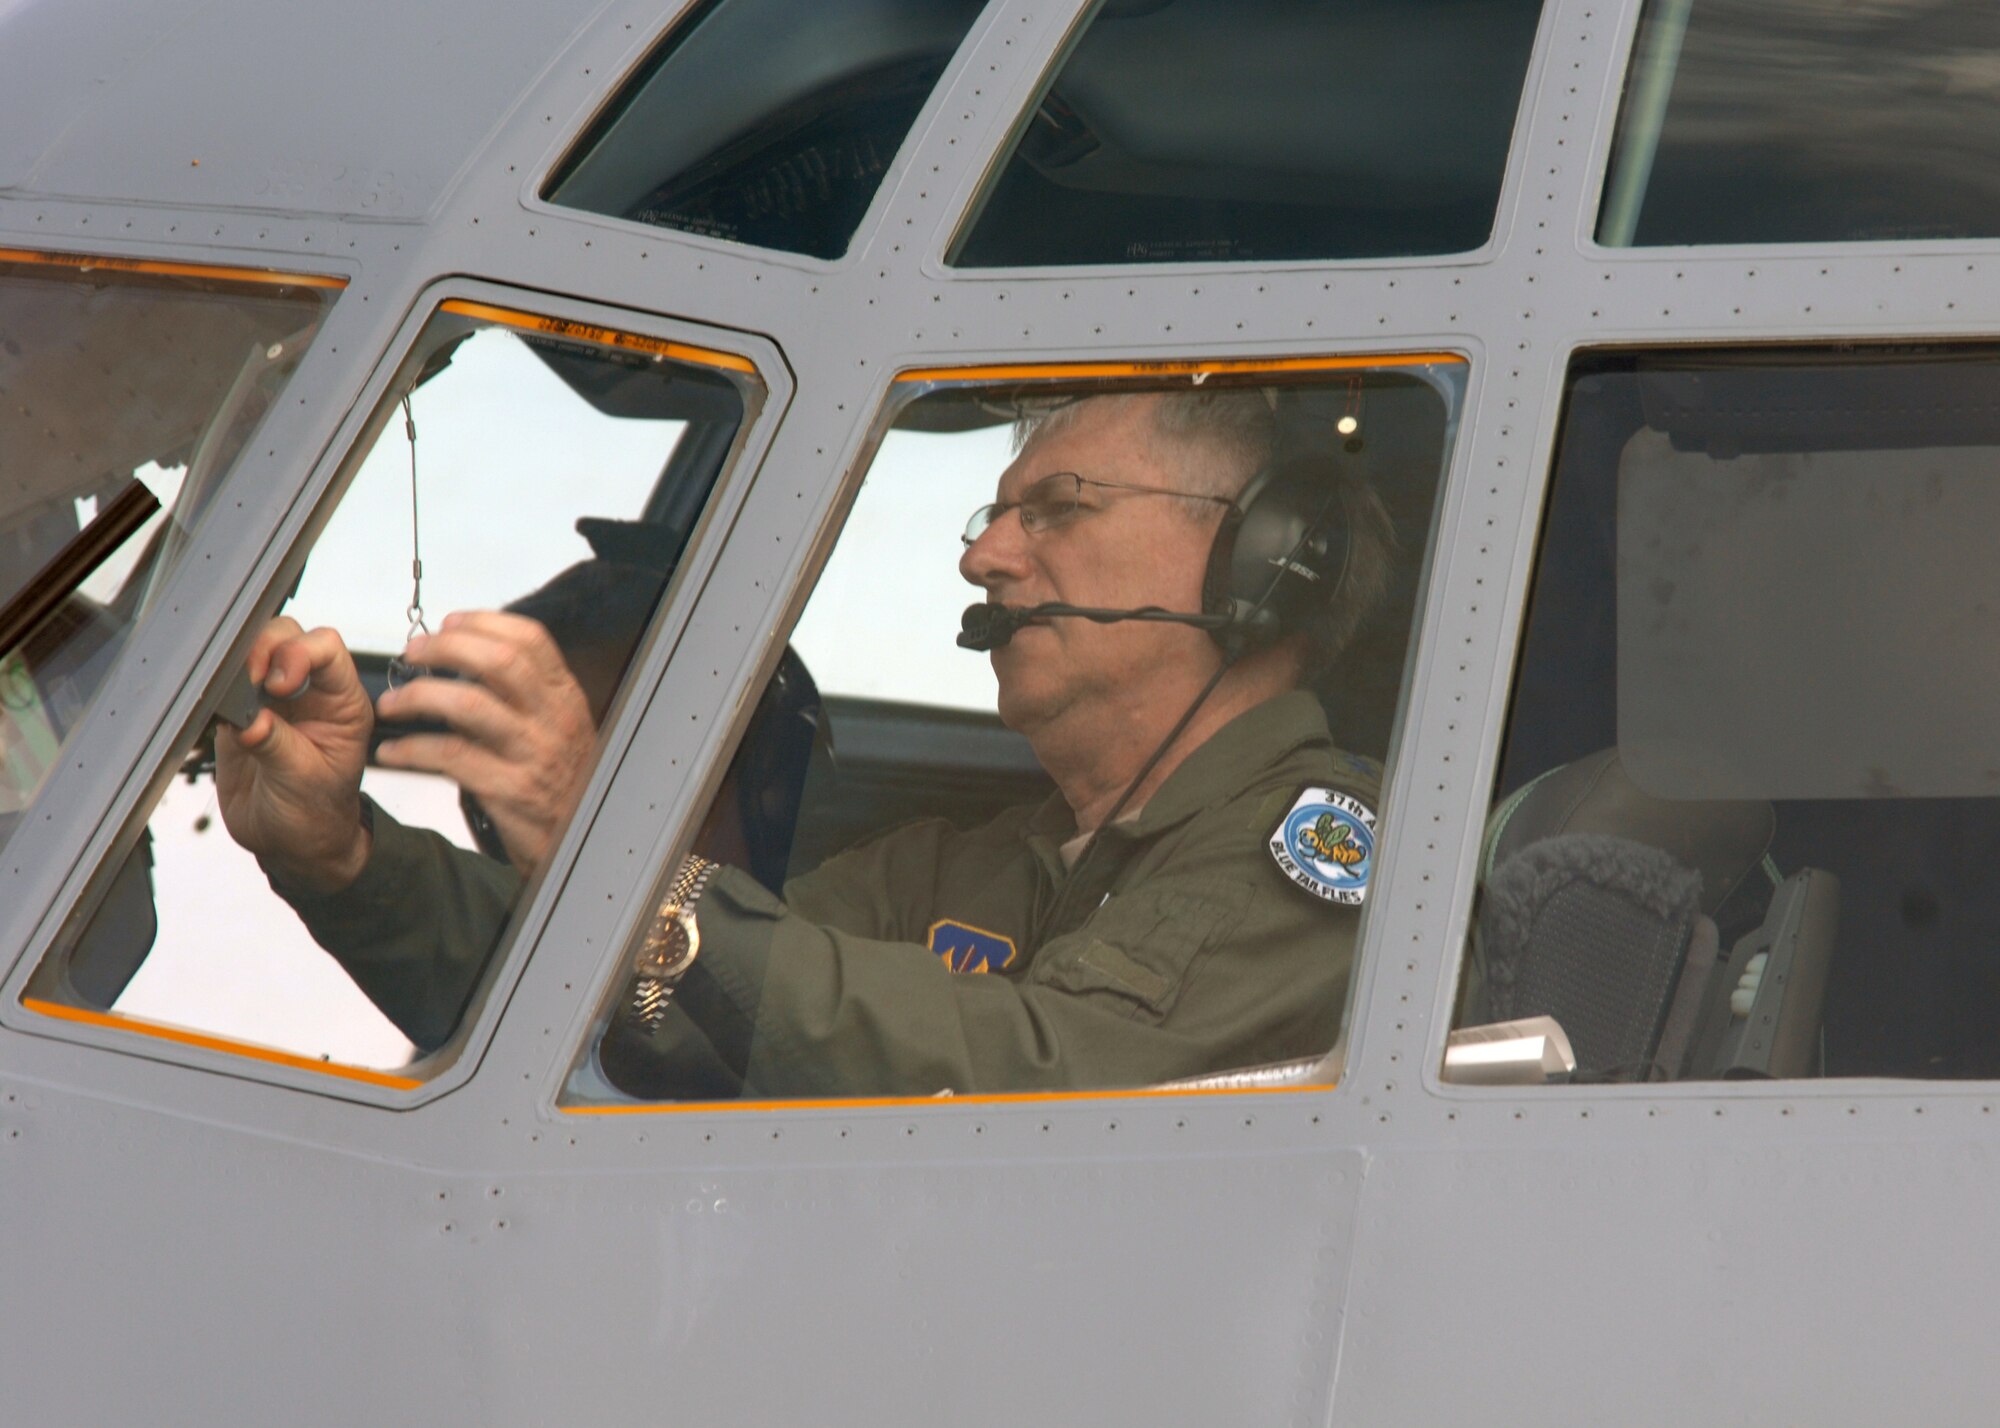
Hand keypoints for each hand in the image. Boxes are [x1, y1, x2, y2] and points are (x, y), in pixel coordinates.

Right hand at [215, 619, 374, 891]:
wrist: (291, 844)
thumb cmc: (316, 814)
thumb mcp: (304, 781)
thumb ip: (277, 745)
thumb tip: (249, 719)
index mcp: (342, 702)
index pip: (326, 648)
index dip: (299, 653)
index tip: (278, 684)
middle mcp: (310, 692)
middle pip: (286, 636)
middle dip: (262, 650)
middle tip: (246, 685)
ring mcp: (272, 700)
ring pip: (252, 651)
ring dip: (236, 664)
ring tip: (227, 698)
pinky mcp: (239, 712)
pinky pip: (223, 683)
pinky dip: (213, 686)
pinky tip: (212, 707)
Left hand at [373, 611, 594, 877]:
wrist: (582, 844)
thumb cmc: (561, 784)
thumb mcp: (559, 729)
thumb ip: (527, 695)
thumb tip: (473, 655)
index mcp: (565, 697)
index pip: (531, 640)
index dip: (485, 622)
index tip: (449, 623)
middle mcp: (553, 720)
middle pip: (498, 662)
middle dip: (446, 649)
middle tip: (413, 653)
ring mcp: (533, 754)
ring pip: (468, 705)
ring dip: (418, 697)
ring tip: (392, 703)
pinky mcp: (509, 789)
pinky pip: (450, 756)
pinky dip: (412, 750)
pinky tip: (394, 751)